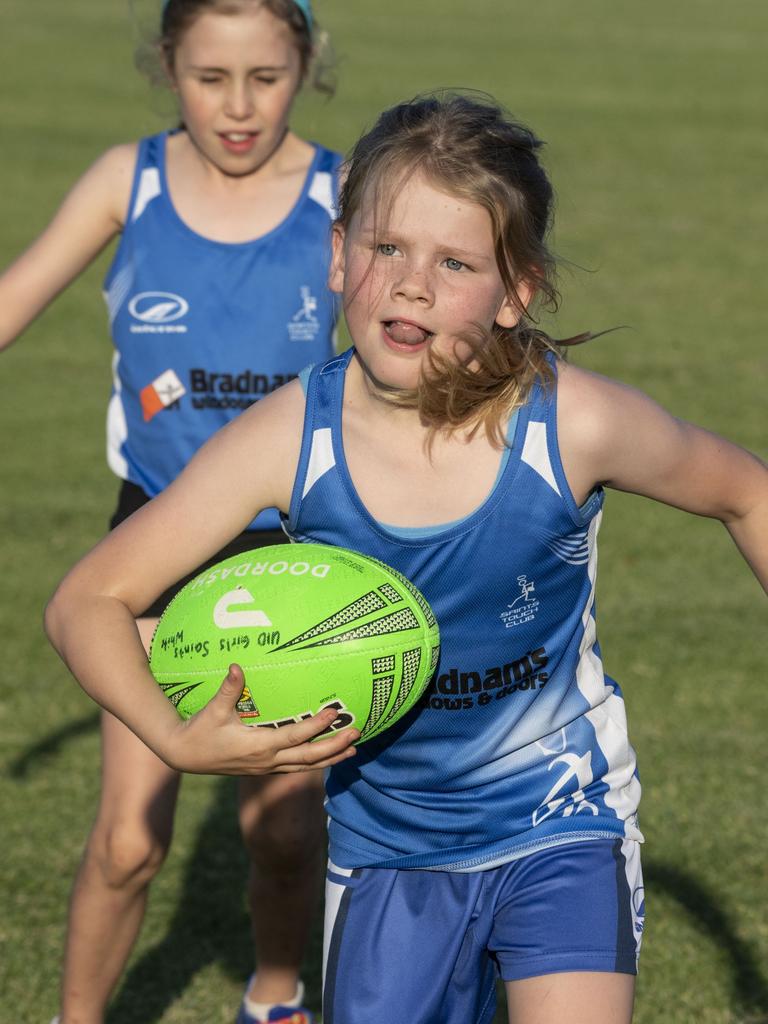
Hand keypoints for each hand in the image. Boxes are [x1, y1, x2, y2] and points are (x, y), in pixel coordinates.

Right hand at [161, 664, 359, 775]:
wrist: (184, 755)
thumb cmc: (199, 731)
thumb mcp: (213, 710)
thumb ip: (228, 689)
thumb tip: (235, 666)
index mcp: (258, 746)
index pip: (295, 737)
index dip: (316, 726)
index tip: (333, 713)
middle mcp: (267, 761)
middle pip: (309, 757)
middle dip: (335, 746)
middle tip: (357, 733)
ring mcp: (267, 768)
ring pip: (306, 767)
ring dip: (331, 758)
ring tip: (354, 750)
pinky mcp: (265, 769)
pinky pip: (296, 768)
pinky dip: (316, 763)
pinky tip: (329, 757)